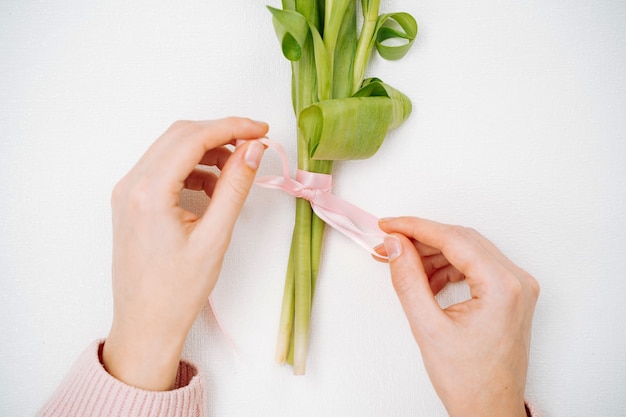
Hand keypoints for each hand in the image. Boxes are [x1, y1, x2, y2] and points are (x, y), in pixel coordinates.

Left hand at [102, 117, 267, 390]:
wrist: (146, 324)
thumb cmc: (178, 291)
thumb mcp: (215, 237)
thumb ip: (235, 187)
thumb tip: (253, 150)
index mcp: (149, 192)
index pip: (193, 138)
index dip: (232, 127)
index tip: (261, 130)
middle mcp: (131, 185)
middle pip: (179, 135)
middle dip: (220, 133)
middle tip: (254, 143)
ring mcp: (126, 192)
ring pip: (170, 149)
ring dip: (205, 150)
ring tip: (236, 169)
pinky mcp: (130, 202)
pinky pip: (162, 168)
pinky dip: (191, 168)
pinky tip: (213, 187)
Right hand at [379, 217, 538, 416]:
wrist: (489, 410)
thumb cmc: (468, 381)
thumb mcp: (428, 327)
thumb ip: (408, 279)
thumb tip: (395, 245)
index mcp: (502, 286)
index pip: (452, 239)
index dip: (414, 227)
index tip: (387, 225)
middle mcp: (516, 280)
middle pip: (461, 240)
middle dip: (421, 240)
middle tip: (388, 246)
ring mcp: (517, 286)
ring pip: (467, 251)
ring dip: (433, 255)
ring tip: (404, 267)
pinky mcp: (510, 294)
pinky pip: (475, 266)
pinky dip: (447, 268)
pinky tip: (427, 281)